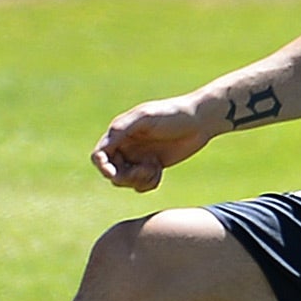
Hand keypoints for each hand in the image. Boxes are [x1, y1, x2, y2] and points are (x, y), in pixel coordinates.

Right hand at [90, 97, 212, 192]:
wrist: (200, 121)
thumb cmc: (173, 114)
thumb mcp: (146, 118)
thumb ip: (123, 127)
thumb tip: (107, 139)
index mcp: (120, 133)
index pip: (99, 155)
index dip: (102, 167)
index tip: (113, 175)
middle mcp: (126, 146)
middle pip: (112, 172)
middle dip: (126, 175)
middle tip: (146, 169)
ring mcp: (138, 158)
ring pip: (126, 181)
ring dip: (139, 179)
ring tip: (155, 167)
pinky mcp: (152, 167)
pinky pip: (140, 186)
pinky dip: (148, 183)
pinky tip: (160, 171)